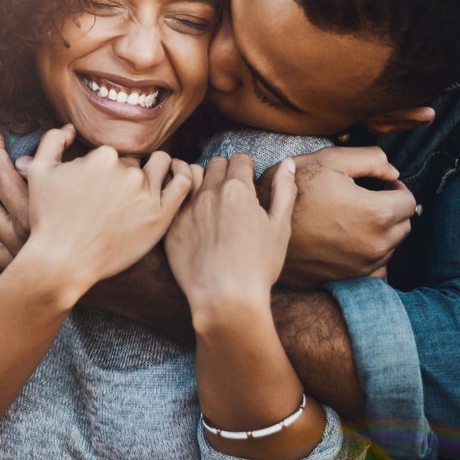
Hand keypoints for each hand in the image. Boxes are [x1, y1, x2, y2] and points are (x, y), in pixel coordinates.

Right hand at [19, 126, 194, 294]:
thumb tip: (70, 129)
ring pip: (161, 166)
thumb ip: (53, 140)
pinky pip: (183, 184)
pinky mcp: (160, 216)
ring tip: (142, 189)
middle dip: (126, 174)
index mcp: (102, 155)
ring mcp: (146, 193)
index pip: (113, 153)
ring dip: (155, 171)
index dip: (104, 169)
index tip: (96, 188)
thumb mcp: (38, 172)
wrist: (62, 262)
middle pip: (135, 161)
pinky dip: (183, 175)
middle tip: (114, 198)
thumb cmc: (48, 218)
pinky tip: (175, 180)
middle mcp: (127, 171)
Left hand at [166, 154, 296, 308]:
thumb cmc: (258, 266)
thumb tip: (288, 163)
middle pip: (215, 164)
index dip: (247, 168)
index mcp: (238, 190)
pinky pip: (174, 200)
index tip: (248, 181)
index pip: (239, 159)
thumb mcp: (280, 227)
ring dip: (200, 180)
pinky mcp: (171, 226)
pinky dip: (183, 201)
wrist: (225, 299)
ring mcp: (186, 209)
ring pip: (190, 175)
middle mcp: (209, 193)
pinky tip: (194, 217)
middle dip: (225, 171)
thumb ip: (284, 191)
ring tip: (210, 198)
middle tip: (232, 192)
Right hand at [258, 146, 413, 287]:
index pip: (409, 199)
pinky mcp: (350, 279)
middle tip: (364, 199)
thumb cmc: (294, 193)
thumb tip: (393, 172)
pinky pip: (375, 268)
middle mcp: (377, 244)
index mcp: (377, 212)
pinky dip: (369, 255)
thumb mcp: (328, 160)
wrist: (262, 230)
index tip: (377, 184)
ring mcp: (364, 265)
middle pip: (403, 224)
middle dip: (390, 209)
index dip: (394, 187)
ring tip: (350, 218)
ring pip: (390, 246)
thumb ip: (370, 159)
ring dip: (380, 232)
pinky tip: (348, 242)